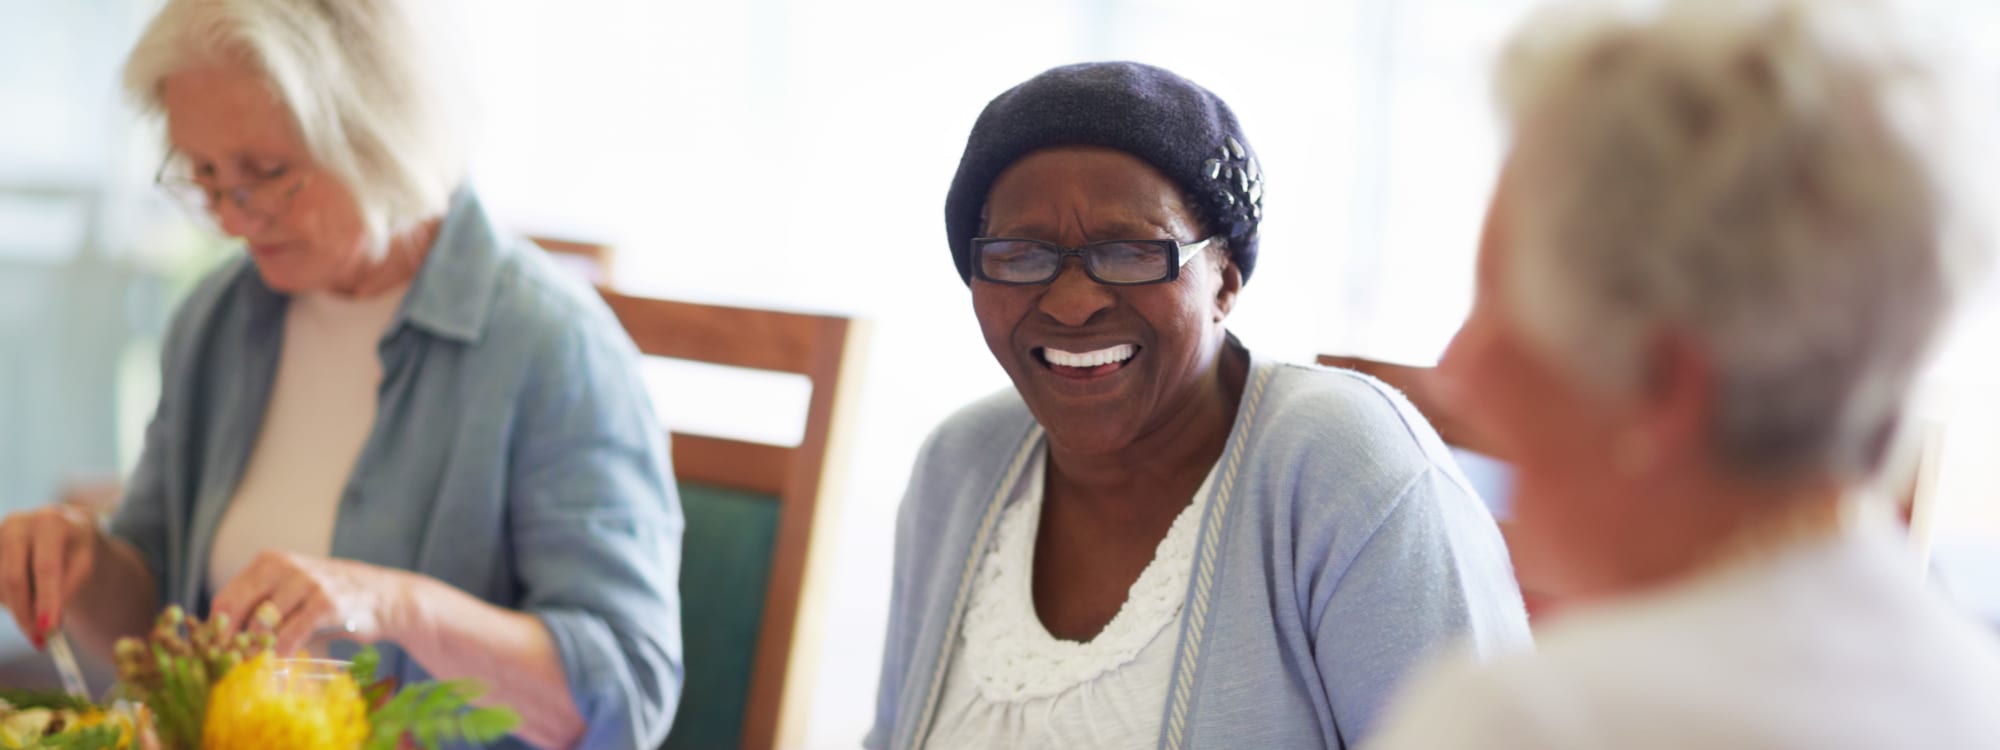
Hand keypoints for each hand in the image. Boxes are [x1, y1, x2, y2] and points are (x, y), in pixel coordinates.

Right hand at [0, 504, 105, 647]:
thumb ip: (66, 590)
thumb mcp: (83, 565)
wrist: (58, 528)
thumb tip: (46, 627)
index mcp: (51, 523)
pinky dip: (6, 600)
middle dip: (25, 614)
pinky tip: (22, 598)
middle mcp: (18, 524)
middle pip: (14, 578)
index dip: (46, 601)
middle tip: (39, 641)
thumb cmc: (73, 550)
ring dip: (17, 609)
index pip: (47, 568)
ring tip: (38, 612)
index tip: (48, 630)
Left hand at [210, 551, 412, 655]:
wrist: (382, 596)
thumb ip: (260, 606)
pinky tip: (285, 660)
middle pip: (239, 609)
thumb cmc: (328, 597)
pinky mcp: (327, 603)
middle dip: (235, 641)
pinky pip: (292, 634)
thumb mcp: (291, 591)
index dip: (218, 631)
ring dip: (260, 649)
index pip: (226, 598)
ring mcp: (308, 583)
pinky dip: (284, 652)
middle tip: (236, 663)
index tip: (219, 654)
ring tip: (262, 663)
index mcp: (269, 561)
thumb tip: (223, 640)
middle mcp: (286, 566)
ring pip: (265, 623)